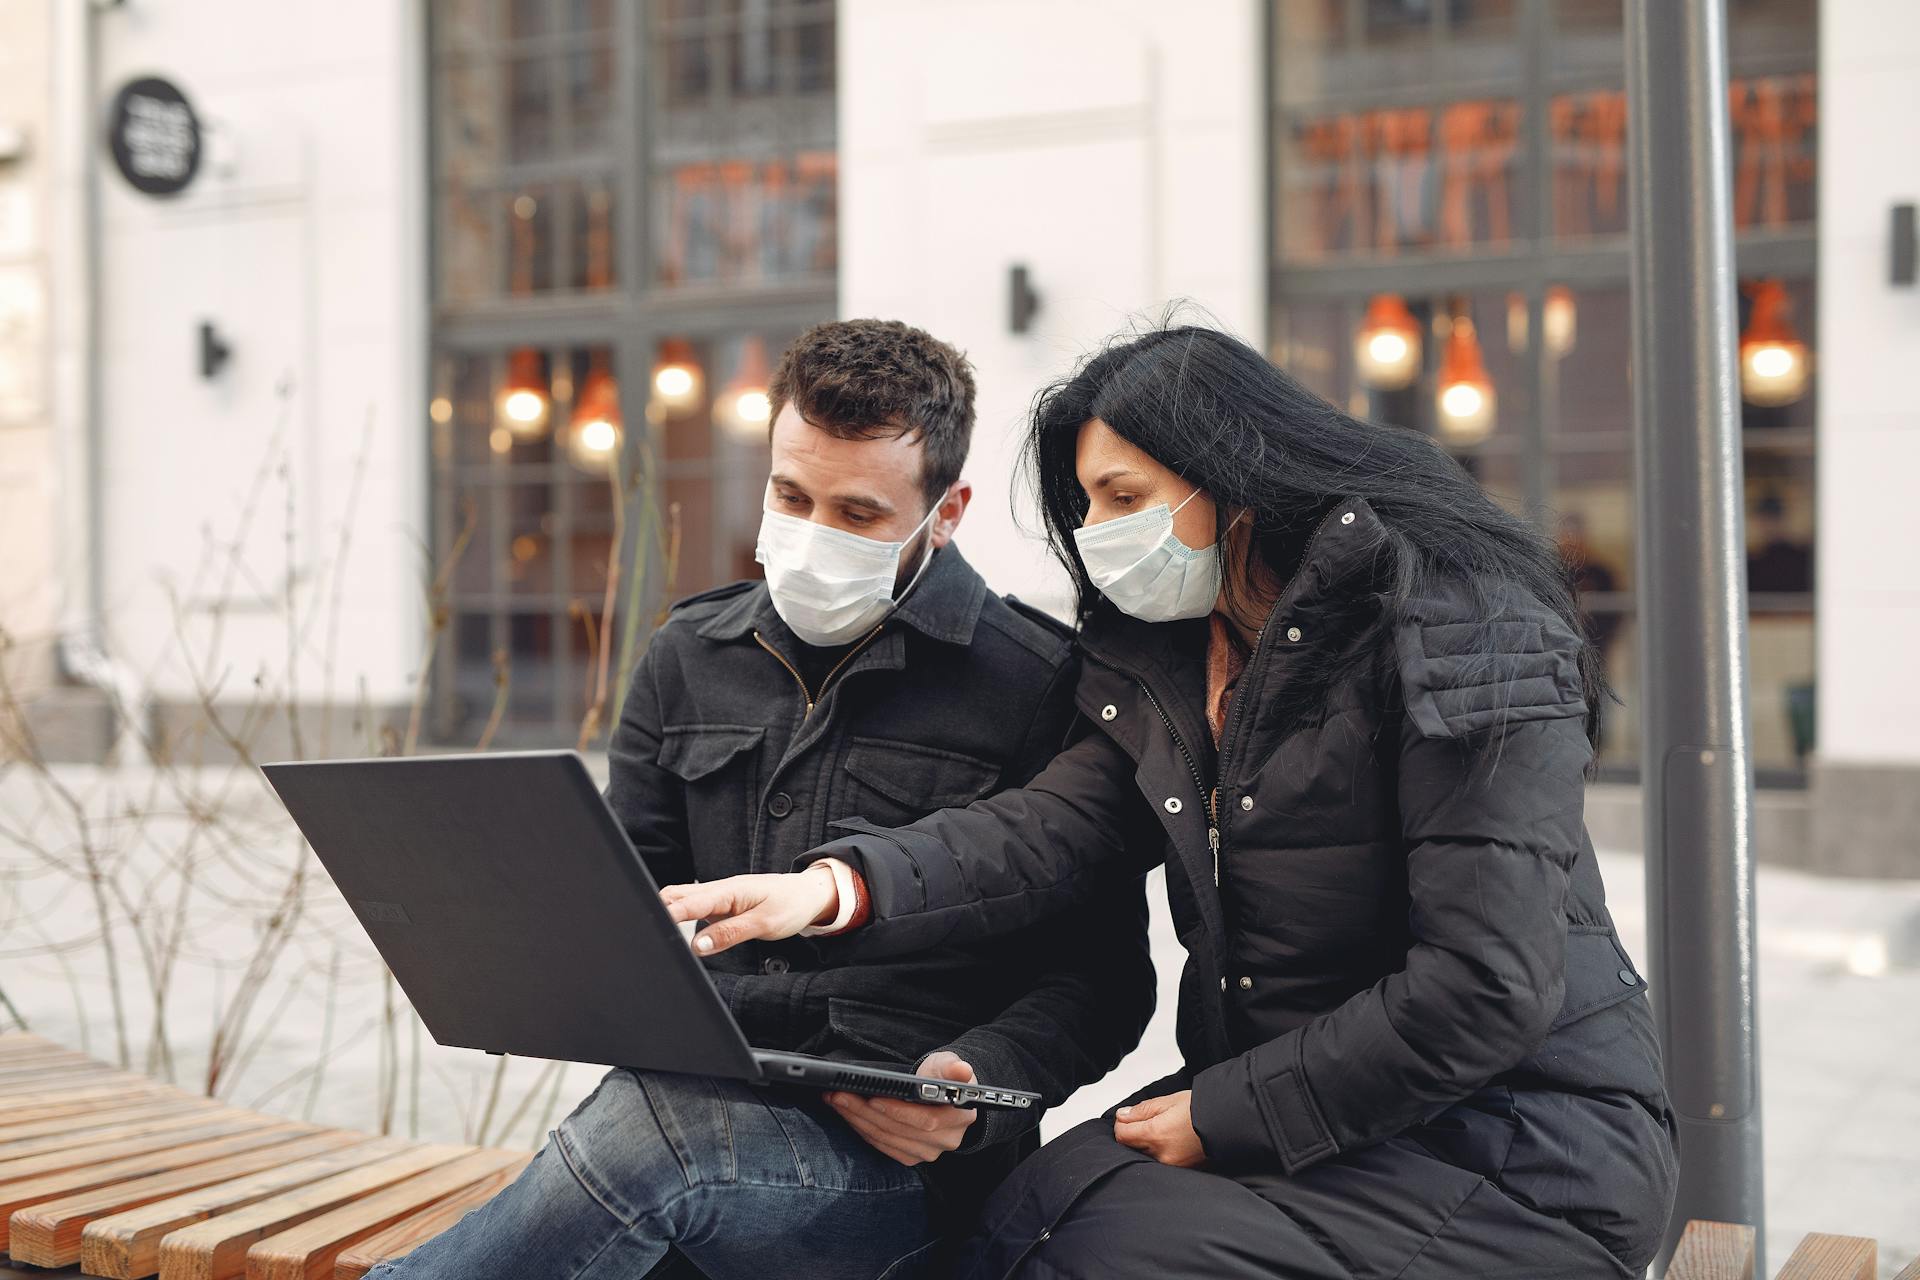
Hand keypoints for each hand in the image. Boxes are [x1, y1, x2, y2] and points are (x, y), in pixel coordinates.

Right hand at [660, 867, 838, 955]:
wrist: (807, 894)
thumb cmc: (790, 905)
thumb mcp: (763, 924)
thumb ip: (729, 934)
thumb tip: (696, 945)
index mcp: (729, 891)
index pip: (690, 901)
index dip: (668, 914)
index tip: (651, 925)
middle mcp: (719, 889)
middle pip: (676, 895)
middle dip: (657, 909)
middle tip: (642, 932)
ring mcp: (718, 895)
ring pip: (682, 899)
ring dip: (666, 911)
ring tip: (651, 932)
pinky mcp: (721, 903)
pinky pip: (693, 906)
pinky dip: (678, 914)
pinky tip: (672, 928)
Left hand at [825, 1052, 978, 1165]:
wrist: (945, 1095)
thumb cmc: (944, 1077)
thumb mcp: (949, 1065)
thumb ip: (952, 1066)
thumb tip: (961, 1069)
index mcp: (958, 1117)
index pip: (926, 1121)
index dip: (897, 1111)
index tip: (872, 1098)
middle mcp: (946, 1140)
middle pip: (899, 1130)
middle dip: (865, 1111)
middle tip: (839, 1093)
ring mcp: (928, 1152)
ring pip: (885, 1139)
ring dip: (857, 1119)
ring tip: (836, 1099)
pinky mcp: (911, 1157)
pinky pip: (881, 1145)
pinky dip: (861, 1129)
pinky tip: (847, 1113)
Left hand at [1114, 1091, 1204, 1167]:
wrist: (1228, 1122)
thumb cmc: (1201, 1108)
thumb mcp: (1168, 1101)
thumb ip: (1142, 1111)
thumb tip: (1122, 1116)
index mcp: (1156, 1134)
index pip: (1122, 1135)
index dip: (1122, 1124)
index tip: (1128, 1117)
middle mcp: (1162, 1155)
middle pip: (1132, 1148)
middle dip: (1134, 1135)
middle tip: (1149, 1121)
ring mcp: (1172, 1166)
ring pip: (1146, 1156)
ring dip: (1147, 1145)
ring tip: (1163, 1131)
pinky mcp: (1182, 1170)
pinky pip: (1161, 1163)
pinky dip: (1161, 1153)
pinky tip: (1171, 1142)